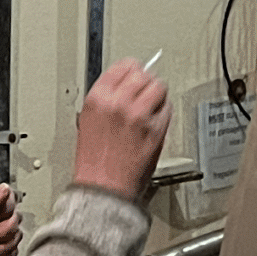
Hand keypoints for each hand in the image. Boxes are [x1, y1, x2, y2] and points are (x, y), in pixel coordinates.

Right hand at [72, 60, 171, 202]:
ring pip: (159, 87)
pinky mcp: (156, 129)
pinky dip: (164, 112)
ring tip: (151, 106)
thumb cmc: (94, 162)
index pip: (123, 66)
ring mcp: (139, 115)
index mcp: (98, 98)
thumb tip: (125, 86)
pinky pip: (167, 109)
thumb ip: (107, 100)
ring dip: (157, 94)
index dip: (132, 70)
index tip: (135, 74)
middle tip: (144, 92)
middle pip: (143, 74)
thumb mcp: (89, 120)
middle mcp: (118, 102)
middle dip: (145, 81)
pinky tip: (155, 121)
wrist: (103, 189)